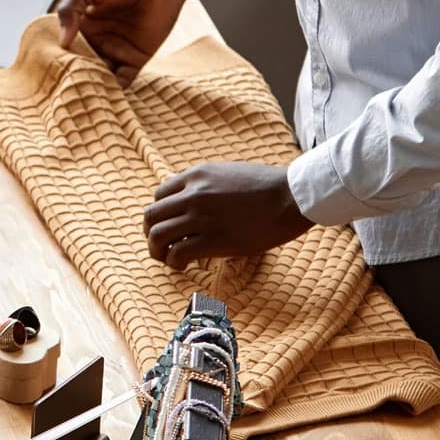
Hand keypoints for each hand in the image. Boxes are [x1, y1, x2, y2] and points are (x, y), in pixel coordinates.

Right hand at [57, 0, 191, 85]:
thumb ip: (70, 8)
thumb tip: (63, 40)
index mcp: (81, 22)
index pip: (64, 45)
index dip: (57, 57)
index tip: (48, 71)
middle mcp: (96, 39)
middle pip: (81, 64)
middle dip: (74, 76)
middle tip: (64, 90)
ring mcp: (116, 49)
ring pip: (100, 75)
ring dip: (93, 85)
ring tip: (84, 97)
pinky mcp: (136, 58)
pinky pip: (124, 79)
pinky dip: (116, 90)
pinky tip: (107, 95)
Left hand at [145, 162, 312, 270]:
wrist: (290, 197)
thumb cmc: (266, 186)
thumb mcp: (227, 173)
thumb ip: (205, 184)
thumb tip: (193, 199)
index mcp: (195, 176)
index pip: (159, 195)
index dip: (160, 213)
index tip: (168, 225)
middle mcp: (192, 195)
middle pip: (151, 216)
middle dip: (150, 233)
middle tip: (159, 245)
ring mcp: (201, 217)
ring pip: (158, 235)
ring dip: (156, 250)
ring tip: (165, 258)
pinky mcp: (213, 240)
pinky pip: (177, 253)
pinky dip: (173, 262)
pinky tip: (182, 266)